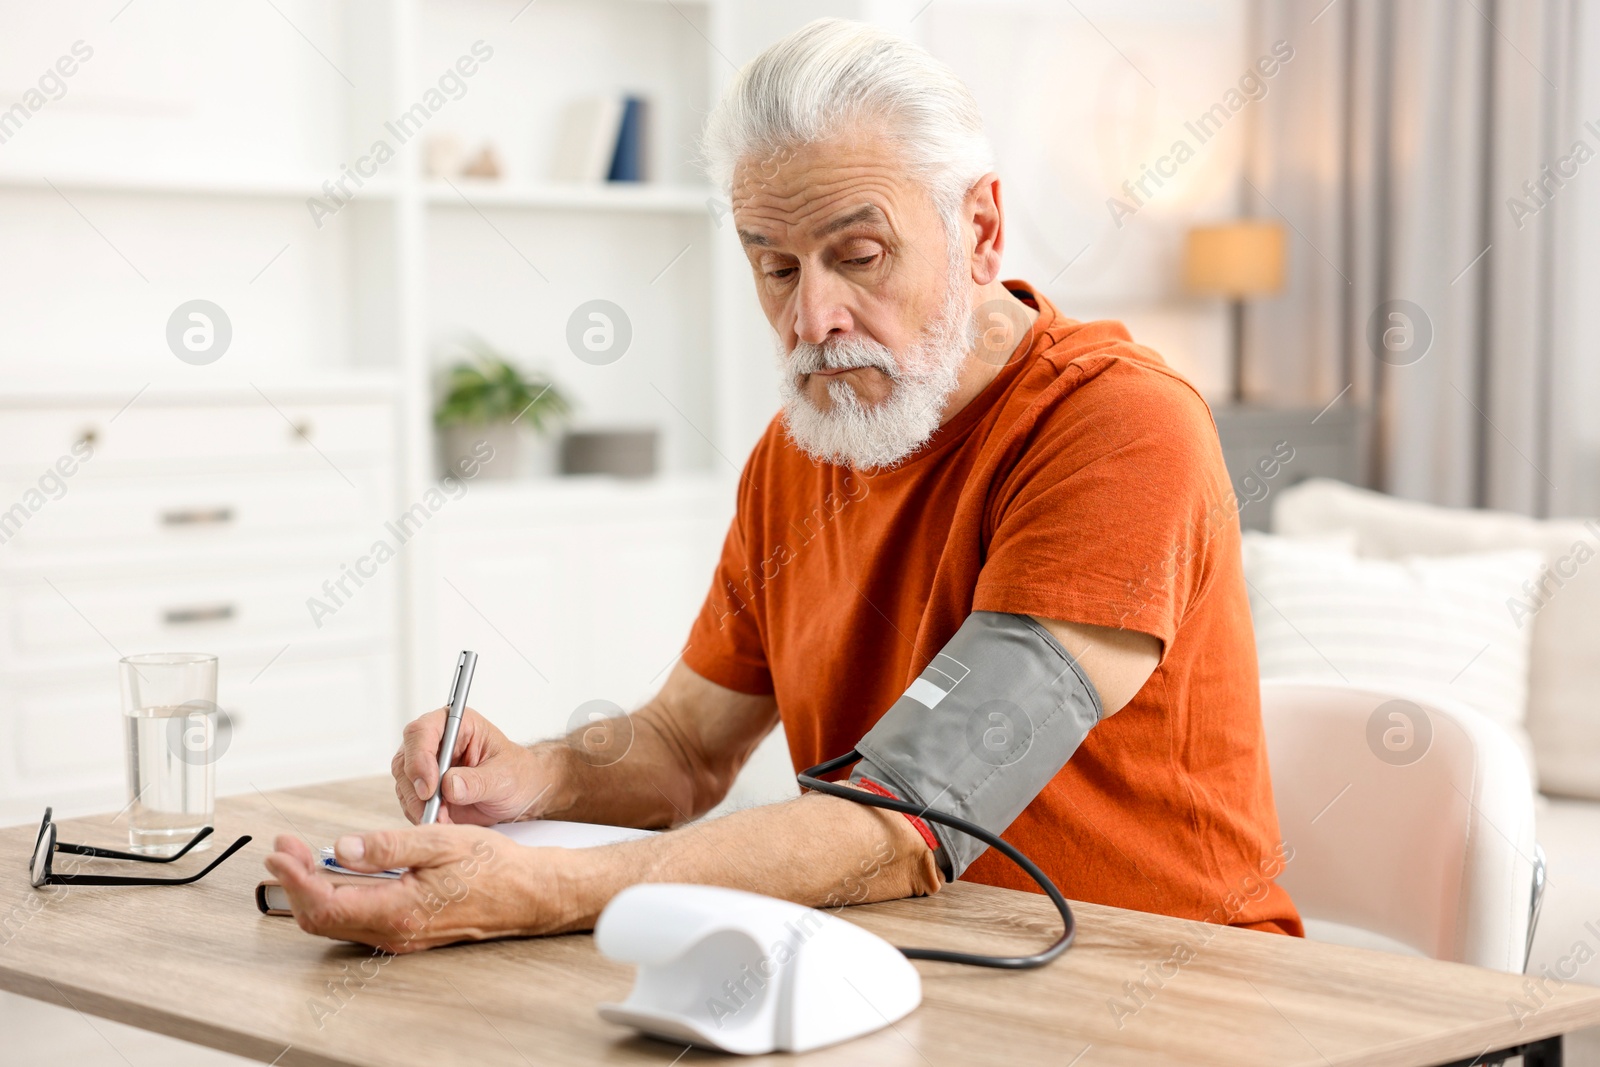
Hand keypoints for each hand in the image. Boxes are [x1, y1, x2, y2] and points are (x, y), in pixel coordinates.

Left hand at [262, 827, 569, 952]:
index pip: (325, 901)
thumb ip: (388, 847)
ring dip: (313, 889)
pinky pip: (357, 920)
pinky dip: (337, 897)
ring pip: (336, 921)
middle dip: (295, 882)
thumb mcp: (440, 842)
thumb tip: (343, 848)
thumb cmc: (493, 866)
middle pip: (321, 918)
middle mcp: (394, 931)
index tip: (281, 850)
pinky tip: (338, 872)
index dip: (295, 877)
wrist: (528, 893)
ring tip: (303, 856)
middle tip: (285, 849)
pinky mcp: (406, 930)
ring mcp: (399, 935)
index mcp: (398, 909)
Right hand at [392, 707, 552, 825]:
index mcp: (458, 725)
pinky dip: (423, 816)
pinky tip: (443, 822)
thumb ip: (478, 780)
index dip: (419, 757)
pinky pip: (411, 804)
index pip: (423, 731)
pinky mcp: (424, 790)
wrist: (519, 794)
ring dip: (420, 807)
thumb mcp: (505, 776)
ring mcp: (427, 767)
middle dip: (415, 790)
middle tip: (434, 811)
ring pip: (404, 785)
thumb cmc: (516, 774)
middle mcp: (436, 742)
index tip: (429, 787)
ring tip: (446, 820)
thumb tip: (450, 785)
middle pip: (405, 759)